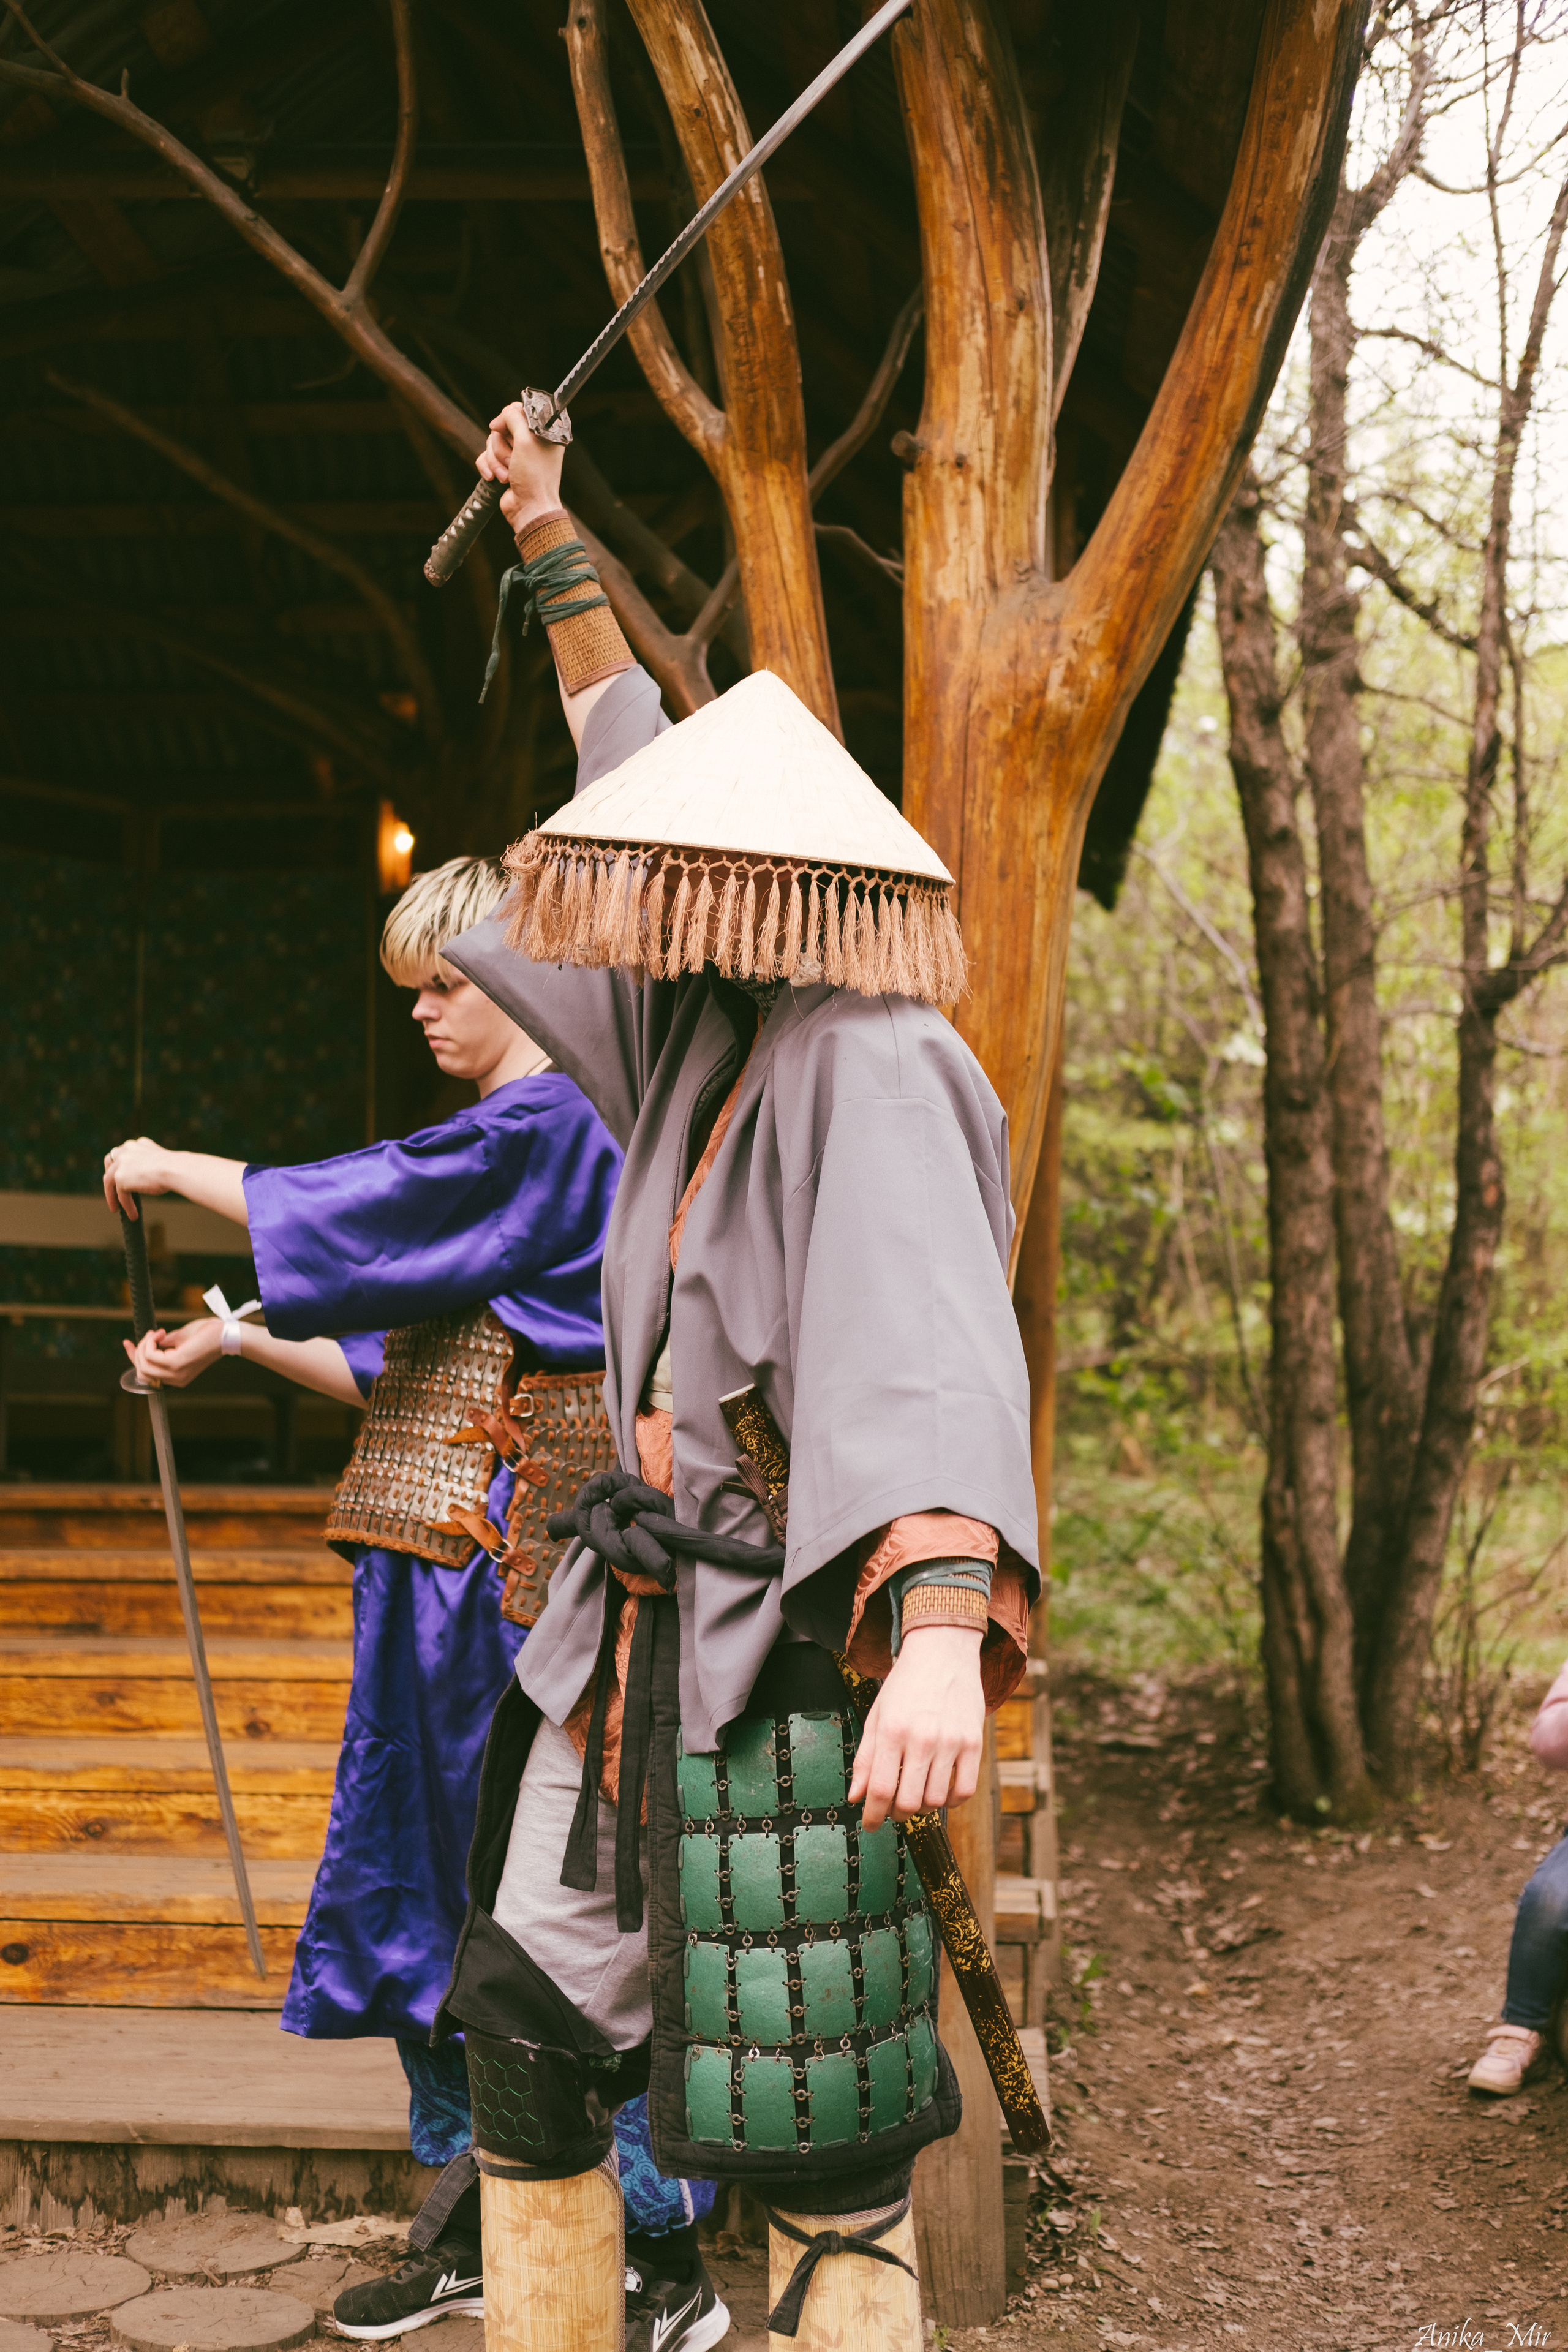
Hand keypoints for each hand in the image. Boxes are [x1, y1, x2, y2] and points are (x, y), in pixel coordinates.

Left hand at [104, 1137, 174, 1217]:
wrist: (176, 1170)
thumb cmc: (175, 1168)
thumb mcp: (158, 1162)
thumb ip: (147, 1165)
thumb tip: (146, 1179)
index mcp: (137, 1144)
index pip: (121, 1154)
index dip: (118, 1165)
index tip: (120, 1175)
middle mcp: (126, 1150)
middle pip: (109, 1163)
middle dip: (109, 1177)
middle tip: (112, 1191)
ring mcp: (121, 1163)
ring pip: (110, 1181)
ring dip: (113, 1196)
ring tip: (116, 1208)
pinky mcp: (120, 1178)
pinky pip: (120, 1195)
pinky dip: (126, 1206)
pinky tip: (133, 1215)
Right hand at [123, 1319, 222, 1388]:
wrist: (224, 1333)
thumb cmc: (205, 1335)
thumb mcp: (179, 1340)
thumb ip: (162, 1345)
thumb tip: (146, 1343)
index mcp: (177, 1377)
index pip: (147, 1373)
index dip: (133, 1358)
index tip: (126, 1343)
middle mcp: (175, 1380)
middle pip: (141, 1370)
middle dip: (138, 1350)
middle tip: (150, 1334)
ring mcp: (175, 1374)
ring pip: (143, 1363)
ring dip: (145, 1344)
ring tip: (158, 1332)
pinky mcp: (176, 1364)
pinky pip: (150, 1355)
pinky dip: (151, 1342)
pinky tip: (162, 1333)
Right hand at [479, 401, 566, 534]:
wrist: (529, 509)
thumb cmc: (534, 476)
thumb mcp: (526, 440)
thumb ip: (513, 418)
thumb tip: (499, 419)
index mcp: (542, 432)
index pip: (519, 410)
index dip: (508, 418)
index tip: (504, 429)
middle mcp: (529, 442)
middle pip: (502, 427)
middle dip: (502, 446)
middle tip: (513, 461)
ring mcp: (516, 455)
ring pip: (491, 442)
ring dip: (496, 460)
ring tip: (507, 476)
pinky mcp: (503, 467)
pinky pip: (485, 457)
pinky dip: (487, 468)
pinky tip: (495, 480)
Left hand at [848, 1625, 985, 1831]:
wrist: (942, 1652)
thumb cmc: (906, 1685)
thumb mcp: (877, 1716)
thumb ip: (866, 1758)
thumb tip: (855, 1796)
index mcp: (893, 1731)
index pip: (881, 1789)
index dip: (873, 1815)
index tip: (871, 1824)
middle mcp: (922, 1738)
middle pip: (908, 1801)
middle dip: (897, 1814)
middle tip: (894, 1809)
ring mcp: (951, 1741)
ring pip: (936, 1800)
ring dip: (923, 1807)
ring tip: (916, 1795)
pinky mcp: (974, 1743)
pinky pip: (965, 1790)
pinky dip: (952, 1801)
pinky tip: (941, 1791)